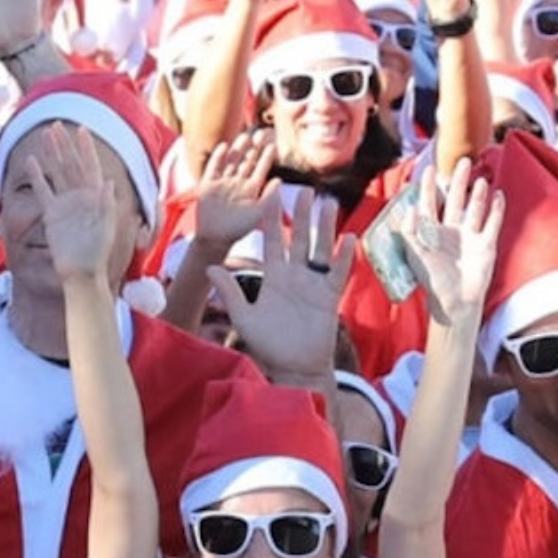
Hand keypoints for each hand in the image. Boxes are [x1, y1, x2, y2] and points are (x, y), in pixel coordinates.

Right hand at [27, 125, 117, 282]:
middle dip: (65, 144)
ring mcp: (66, 203)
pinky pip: (43, 190)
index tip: (82, 129)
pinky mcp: (52, 213)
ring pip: (58, 172)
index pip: (91, 166)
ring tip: (46, 135)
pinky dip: (37, 176)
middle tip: (57, 124)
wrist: (82, 271)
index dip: (86, 148)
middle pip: (72, 164)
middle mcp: (81, 195)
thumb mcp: (106, 226)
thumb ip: (106, 205)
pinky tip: (32, 161)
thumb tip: (108, 183)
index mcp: (96, 196)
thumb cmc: (98, 251)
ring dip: (53, 153)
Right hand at [194, 132, 277, 249]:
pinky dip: (218, 157)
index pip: (261, 169)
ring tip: (246, 136)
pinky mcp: (209, 185)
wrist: (214, 238)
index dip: (267, 157)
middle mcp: (238, 183)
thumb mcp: (258, 213)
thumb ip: (269, 196)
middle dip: (254, 148)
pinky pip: (214, 167)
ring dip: (238, 149)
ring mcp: (223, 183)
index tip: (273, 144)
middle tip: (262, 133)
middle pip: (247, 161)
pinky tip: (224, 146)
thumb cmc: (238, 229)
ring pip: (232, 161)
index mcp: (251, 190)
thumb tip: (280, 180)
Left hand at [208, 189, 354, 384]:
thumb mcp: (244, 318)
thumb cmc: (268, 345)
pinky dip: (344, 256)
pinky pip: (338, 273)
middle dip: (301, 215)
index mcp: (273, 276)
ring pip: (321, 249)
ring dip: (325, 227)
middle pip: (299, 238)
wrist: (293, 368)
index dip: (271, 218)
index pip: (272, 240)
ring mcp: (314, 284)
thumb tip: (209, 268)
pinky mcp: (329, 297)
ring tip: (329, 204)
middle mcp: (294, 275)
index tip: (271, 194)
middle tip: (305, 190)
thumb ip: (230, 292)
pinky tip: (349, 238)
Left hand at [396, 158, 503, 324]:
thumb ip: (409, 231)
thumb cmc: (431, 280)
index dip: (429, 187)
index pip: (430, 203)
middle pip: (455, 200)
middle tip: (462, 162)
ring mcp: (469, 237)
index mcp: (431, 232)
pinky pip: (492, 223)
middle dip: (458, 181)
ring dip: (477, 194)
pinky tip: (498, 195)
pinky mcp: (485, 245)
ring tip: (479, 178)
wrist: (454, 302)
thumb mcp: (414, 254)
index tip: (429, 169)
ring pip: (474, 209)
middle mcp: (451, 231)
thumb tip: (409, 208)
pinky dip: (496, 210)